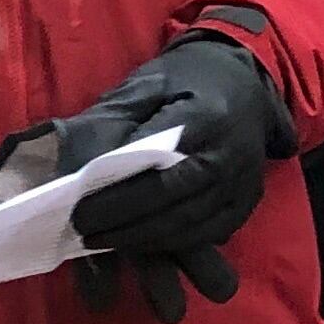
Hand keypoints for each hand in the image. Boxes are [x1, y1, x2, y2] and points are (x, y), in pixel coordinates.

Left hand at [0, 36, 293, 323]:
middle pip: (170, 201)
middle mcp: (230, 156)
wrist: (250, 83)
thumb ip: (118, 117)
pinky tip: (137, 243)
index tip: (78, 206)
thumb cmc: (191, 79)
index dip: (115, 192)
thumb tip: (73, 157)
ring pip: (187, 225)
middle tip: (81, 229)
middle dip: (121, 222)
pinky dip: (169, 244)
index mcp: (206, 117)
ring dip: (140, 240)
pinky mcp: (246, 204)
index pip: (154, 164)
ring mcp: (242, 184)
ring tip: (99, 241)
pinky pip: (206, 234)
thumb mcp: (151, 81)